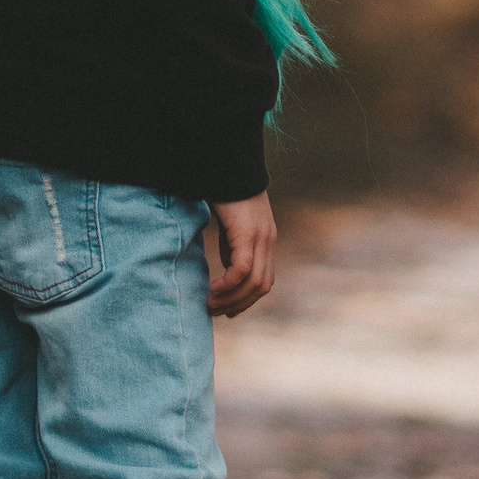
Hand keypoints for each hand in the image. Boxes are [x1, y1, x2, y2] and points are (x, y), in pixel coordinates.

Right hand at [204, 193, 276, 316]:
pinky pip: (242, 270)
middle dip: (239, 304)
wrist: (228, 166)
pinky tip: (213, 289)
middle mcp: (268, 241)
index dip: (248, 300)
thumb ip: (233, 247)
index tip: (229, 311)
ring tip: (210, 304)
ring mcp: (260, 238)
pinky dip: (228, 285)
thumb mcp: (231, 227)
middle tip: (216, 312)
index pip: (265, 281)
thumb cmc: (225, 194)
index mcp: (266, 240)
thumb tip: (230, 269)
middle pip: (261, 287)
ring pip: (253, 282)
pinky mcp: (247, 234)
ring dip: (231, 299)